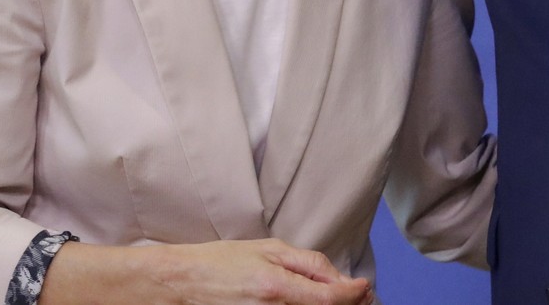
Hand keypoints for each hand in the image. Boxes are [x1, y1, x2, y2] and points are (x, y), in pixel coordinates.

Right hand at [38, 238, 374, 304]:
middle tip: (363, 297)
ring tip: (341, 300)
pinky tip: (315, 304)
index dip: (357, 295)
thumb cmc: (222, 261)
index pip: (332, 298)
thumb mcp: (268, 249)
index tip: (367, 288)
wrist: (181, 284)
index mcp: (277, 287)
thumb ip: (308, 263)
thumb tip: (343, 279)